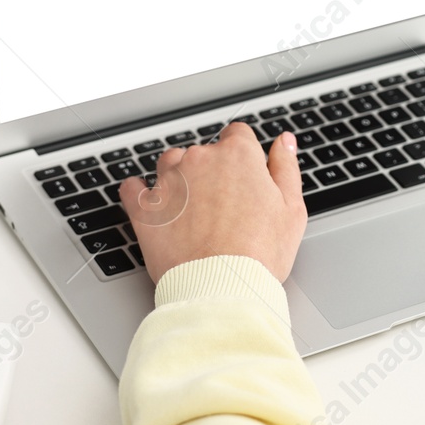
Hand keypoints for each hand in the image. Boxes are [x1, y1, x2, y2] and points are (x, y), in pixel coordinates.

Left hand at [119, 122, 306, 283]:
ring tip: (192, 209)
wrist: (222, 289)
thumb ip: (285, 167)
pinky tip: (150, 204)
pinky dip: (139, 193)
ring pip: (170, 164)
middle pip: (204, 152)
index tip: (245, 176)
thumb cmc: (260, 254)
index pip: (238, 135)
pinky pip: (133, 190)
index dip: (244, 156)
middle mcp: (200, 160)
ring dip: (179, 178)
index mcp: (238, 155)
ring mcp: (169, 182)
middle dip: (213, 172)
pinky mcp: (145, 208)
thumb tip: (284, 142)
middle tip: (224, 206)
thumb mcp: (291, 209)